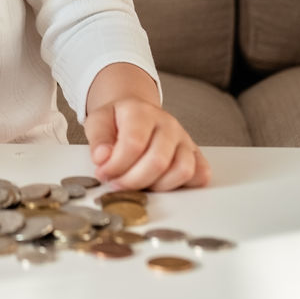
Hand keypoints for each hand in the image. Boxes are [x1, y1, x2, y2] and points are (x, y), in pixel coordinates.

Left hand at [83, 63, 210, 191]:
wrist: (136, 113)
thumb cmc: (118, 120)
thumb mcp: (99, 120)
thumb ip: (99, 139)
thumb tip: (102, 158)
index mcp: (142, 112)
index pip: (134, 143)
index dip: (116, 165)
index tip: (103, 173)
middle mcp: (168, 124)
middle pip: (158, 161)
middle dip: (133, 181)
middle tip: (117, 184)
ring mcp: (185, 139)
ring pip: (183, 170)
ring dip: (157, 186)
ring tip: (138, 184)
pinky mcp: (196, 154)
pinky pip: (200, 176)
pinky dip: (182, 186)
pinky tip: (160, 184)